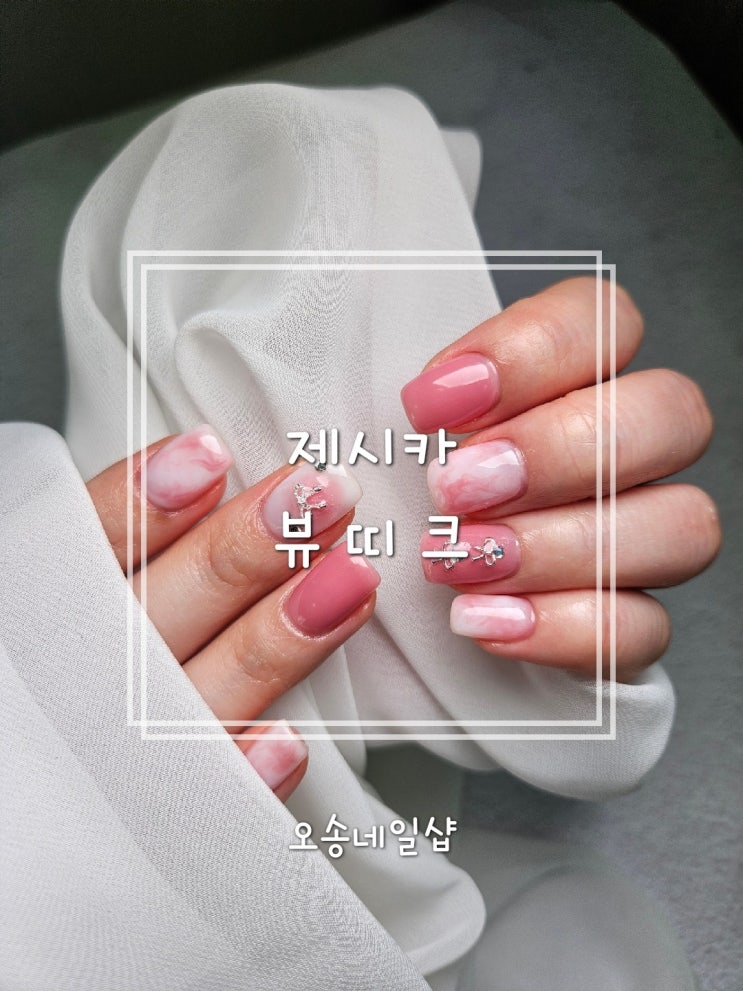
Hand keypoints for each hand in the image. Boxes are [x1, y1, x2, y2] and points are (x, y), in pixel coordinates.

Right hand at [86, 428, 377, 798]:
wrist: (30, 808)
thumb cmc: (60, 659)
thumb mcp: (60, 587)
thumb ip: (109, 535)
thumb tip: (200, 464)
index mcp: (50, 612)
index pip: (86, 547)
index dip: (144, 501)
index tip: (210, 454)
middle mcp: (82, 681)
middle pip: (163, 607)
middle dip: (245, 548)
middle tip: (323, 494)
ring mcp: (123, 755)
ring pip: (201, 691)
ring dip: (277, 636)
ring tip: (351, 579)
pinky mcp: (162, 820)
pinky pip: (205, 809)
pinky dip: (244, 780)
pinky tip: (290, 744)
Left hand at [402, 278, 720, 682]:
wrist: (391, 601)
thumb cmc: (394, 501)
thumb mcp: (381, 436)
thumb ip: (408, 401)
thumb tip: (397, 394)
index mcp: (574, 377)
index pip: (605, 320)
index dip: (530, 352)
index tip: (430, 404)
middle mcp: (627, 450)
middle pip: (672, 415)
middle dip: (558, 450)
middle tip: (452, 487)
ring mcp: (641, 538)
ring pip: (682, 524)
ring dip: (561, 544)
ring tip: (458, 561)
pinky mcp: (630, 623)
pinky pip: (645, 629)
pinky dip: (562, 626)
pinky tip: (482, 619)